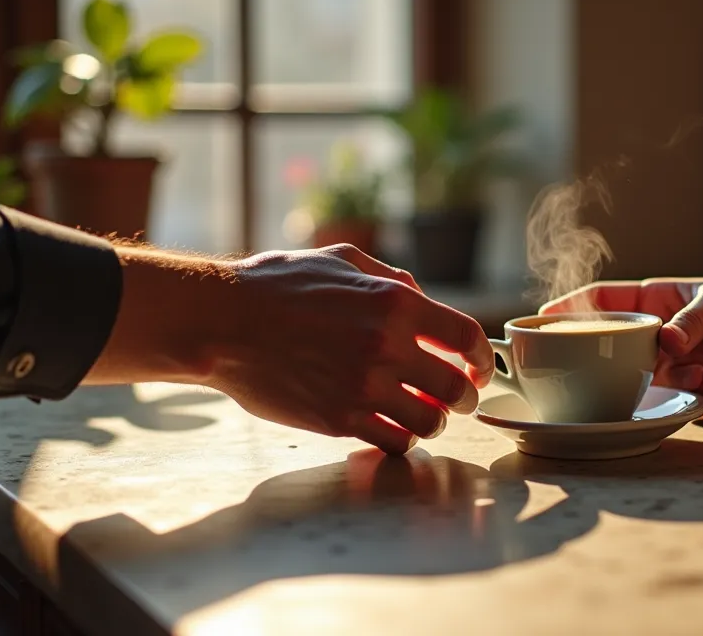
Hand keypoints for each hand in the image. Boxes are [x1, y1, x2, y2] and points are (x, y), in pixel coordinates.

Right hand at [98, 244, 493, 453]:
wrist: (221, 322)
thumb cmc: (276, 285)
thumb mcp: (340, 259)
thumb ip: (389, 278)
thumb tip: (421, 297)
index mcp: (395, 304)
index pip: (467, 339)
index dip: (481, 359)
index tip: (477, 369)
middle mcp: (386, 347)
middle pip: (455, 389)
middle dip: (461, 397)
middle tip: (455, 400)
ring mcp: (363, 388)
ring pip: (428, 423)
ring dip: (431, 422)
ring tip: (420, 416)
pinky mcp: (338, 420)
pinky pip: (392, 442)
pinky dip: (399, 439)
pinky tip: (388, 429)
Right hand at [541, 278, 702, 420]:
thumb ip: (695, 317)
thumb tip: (666, 342)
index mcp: (658, 303)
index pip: (601, 303)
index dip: (567, 311)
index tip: (539, 322)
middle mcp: (657, 338)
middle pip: (606, 349)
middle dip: (597, 360)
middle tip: (596, 368)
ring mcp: (670, 371)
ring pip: (635, 383)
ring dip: (658, 382)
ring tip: (698, 373)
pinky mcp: (688, 401)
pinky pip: (668, 407)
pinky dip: (689, 400)